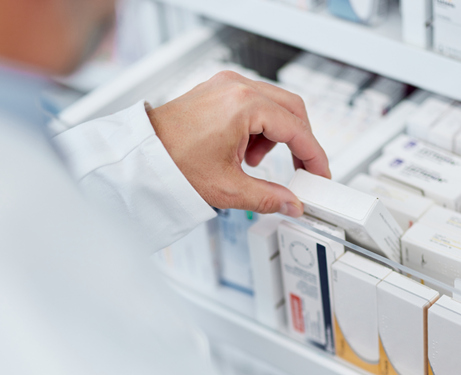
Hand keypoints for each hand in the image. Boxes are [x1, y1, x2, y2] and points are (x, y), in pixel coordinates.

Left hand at [147, 71, 329, 216]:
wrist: (141, 154)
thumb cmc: (172, 162)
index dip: (314, 156)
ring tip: (251, 162)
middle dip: (299, 142)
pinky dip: (257, 126)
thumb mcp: (228, 188)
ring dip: (275, 135)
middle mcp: (237, 86)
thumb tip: (291, 203)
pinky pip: (253, 102)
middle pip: (292, 109)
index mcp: (243, 104)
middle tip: (300, 169)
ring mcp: (226, 84)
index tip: (319, 173)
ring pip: (274, 104)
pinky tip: (241, 150)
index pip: (297, 129)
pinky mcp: (217, 89)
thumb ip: (269, 197)